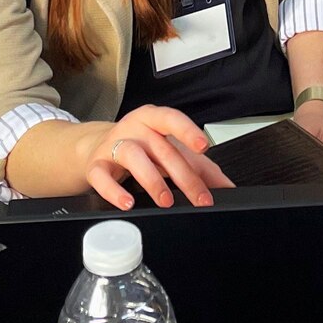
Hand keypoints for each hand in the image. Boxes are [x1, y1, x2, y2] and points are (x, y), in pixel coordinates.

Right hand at [86, 106, 234, 209]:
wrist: (96, 147)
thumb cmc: (141, 147)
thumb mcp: (170, 150)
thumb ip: (201, 167)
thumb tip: (228, 187)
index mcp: (153, 119)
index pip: (172, 119)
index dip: (188, 131)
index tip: (204, 145)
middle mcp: (133, 129)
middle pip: (160, 148)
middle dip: (183, 175)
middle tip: (200, 198)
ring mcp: (112, 145)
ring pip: (132, 156)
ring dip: (152, 180)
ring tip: (165, 200)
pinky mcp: (95, 165)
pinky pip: (101, 176)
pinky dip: (114, 191)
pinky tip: (127, 203)